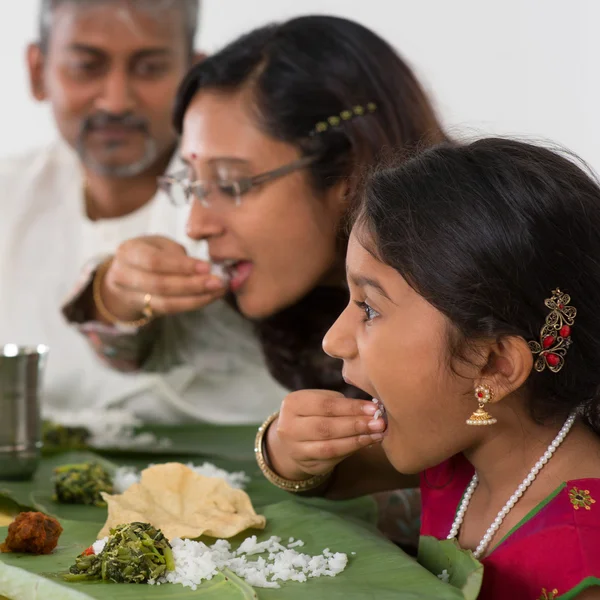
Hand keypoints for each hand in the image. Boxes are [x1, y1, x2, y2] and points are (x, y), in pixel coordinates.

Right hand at [96, 235, 225, 322]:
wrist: (127, 274)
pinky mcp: (144, 310)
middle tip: (218, 282)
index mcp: (128, 252)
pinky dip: (192, 304)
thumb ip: (176, 254)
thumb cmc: (150, 252)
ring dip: (196, 298)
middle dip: (192, 285)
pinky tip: (209, 297)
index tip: (207, 267)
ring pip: (165, 302)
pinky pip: (169, 310)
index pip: (154, 261)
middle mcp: (123, 275)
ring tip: (217, 291)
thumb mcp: (159, 244)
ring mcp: (130, 296)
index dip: (181, 266)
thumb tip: (204, 268)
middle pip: (159, 285)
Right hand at [265, 390, 386, 480]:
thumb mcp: (320, 401)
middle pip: (326, 427)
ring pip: (329, 447)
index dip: (351, 407)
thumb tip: (371, 410)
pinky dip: (352, 450)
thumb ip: (341, 404)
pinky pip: (332, 459)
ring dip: (357, 440)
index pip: (325, 405)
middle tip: (379, 423)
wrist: (292, 440)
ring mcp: (295, 449)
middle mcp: (289, 427)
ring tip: (377, 434)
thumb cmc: (314, 413)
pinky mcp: (307, 465)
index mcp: (293, 404)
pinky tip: (367, 443)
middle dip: (356, 425)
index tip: (373, 408)